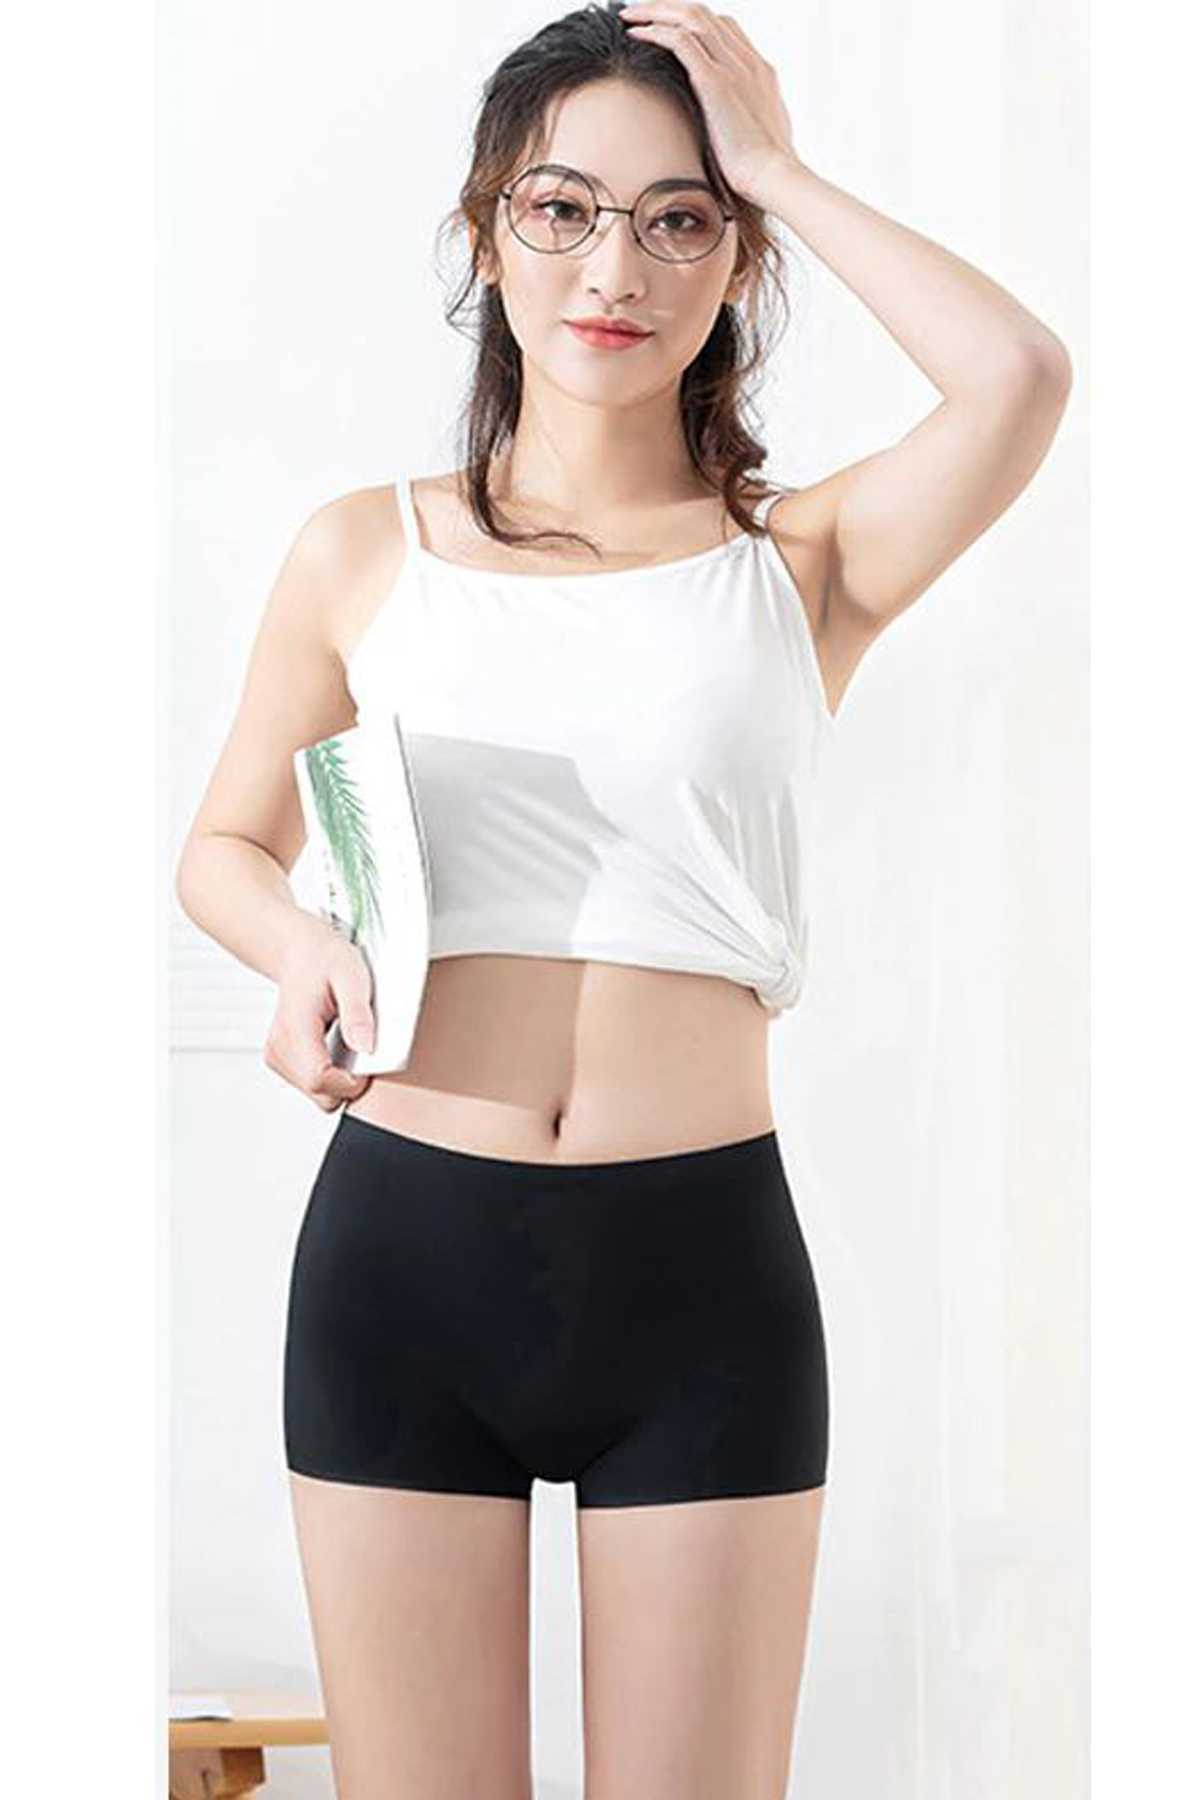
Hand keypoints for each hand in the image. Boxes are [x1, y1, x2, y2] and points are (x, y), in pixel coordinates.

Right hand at [264, 912, 375, 1111]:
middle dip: (347, 1081)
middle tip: (359, 1046)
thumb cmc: (324, 958)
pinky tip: (334, 1046)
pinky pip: (312, 1084)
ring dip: (338, 1077)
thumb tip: (366, 1048)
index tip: (367, 1061)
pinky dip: (329, 1073)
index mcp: (295, 1028)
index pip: (320, 1080)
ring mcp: (277, 1055)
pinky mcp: (281, 1059)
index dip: (351, 1081)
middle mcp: (279, 1046)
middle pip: (319, 1095)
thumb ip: (358, 1014)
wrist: (299, 950)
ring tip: (345, 1041)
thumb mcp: (352, 975)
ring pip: (316, 1094)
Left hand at [618, 3, 797, 205]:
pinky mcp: (715, 82)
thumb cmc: (764, 170)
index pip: (723, 27)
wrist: (773, 177)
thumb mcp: (758, 136)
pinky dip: (656, 32)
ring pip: (691, 17)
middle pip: (704, 14)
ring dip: (656, 11)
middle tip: (640, 12)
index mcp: (758, 71)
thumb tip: (733, 131)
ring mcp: (732, 68)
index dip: (692, 22)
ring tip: (630, 16)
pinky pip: (681, 41)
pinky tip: (636, 35)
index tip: (666, 28)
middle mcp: (746, 61)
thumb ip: (745, 121)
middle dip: (668, 7)